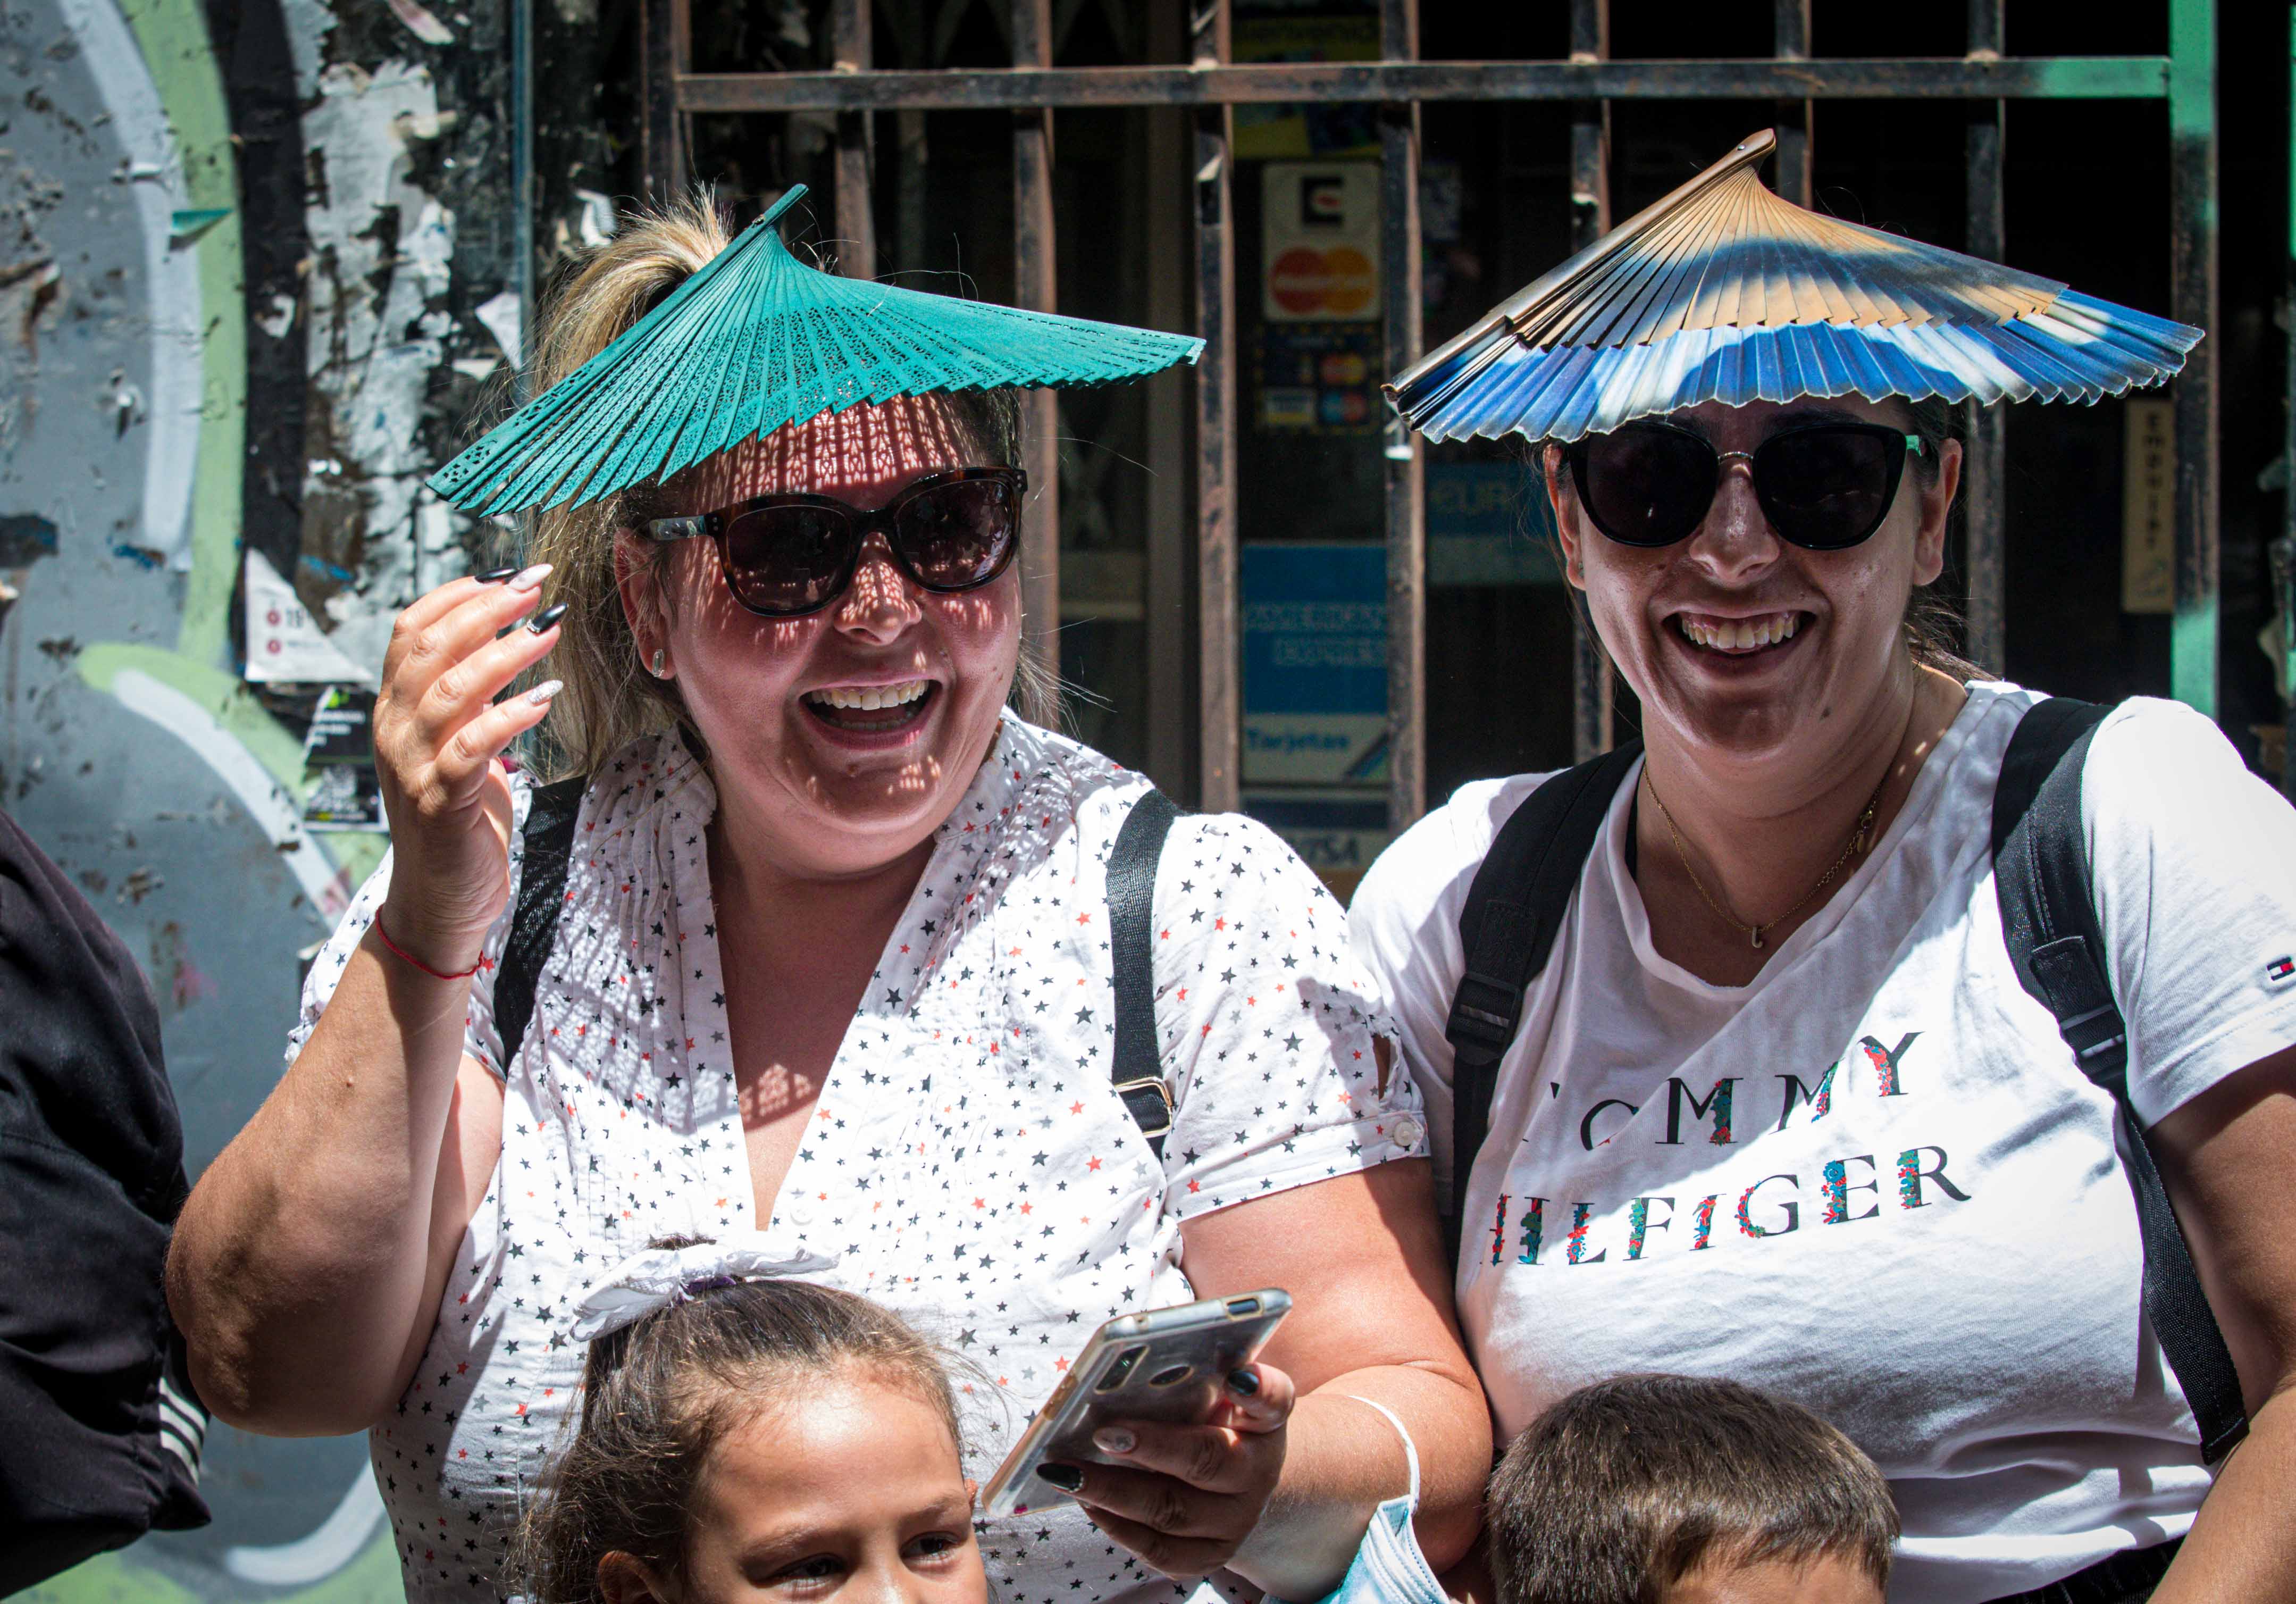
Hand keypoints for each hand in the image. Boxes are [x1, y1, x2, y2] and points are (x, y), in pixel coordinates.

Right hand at [370, 565, 563, 972]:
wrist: (439, 902)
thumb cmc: (458, 820)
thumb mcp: (459, 746)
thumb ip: (468, 699)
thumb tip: (506, 637)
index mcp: (393, 710)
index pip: (408, 631)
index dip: (457, 594)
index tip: (507, 572)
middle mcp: (393, 731)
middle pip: (429, 649)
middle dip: (485, 608)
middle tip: (535, 585)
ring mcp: (412, 768)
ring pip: (451, 691)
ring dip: (505, 653)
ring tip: (549, 629)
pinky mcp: (440, 804)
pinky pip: (473, 748)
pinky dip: (510, 716)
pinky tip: (545, 698)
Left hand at [1043, 1362, 1293, 1580]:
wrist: (1238, 1480)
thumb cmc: (1213, 1419)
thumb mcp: (1215, 1391)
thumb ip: (1194, 1373)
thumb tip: (1134, 1363)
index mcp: (1264, 1419)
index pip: (1271, 1399)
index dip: (1256, 1388)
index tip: (1236, 1378)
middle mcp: (1258, 1474)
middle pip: (1207, 1462)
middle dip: (1151, 1448)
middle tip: (1102, 1434)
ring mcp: (1235, 1523)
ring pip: (1172, 1513)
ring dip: (1113, 1492)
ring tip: (1068, 1472)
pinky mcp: (1207, 1557)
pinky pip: (1158, 1551)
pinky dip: (1116, 1526)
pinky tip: (1086, 1501)